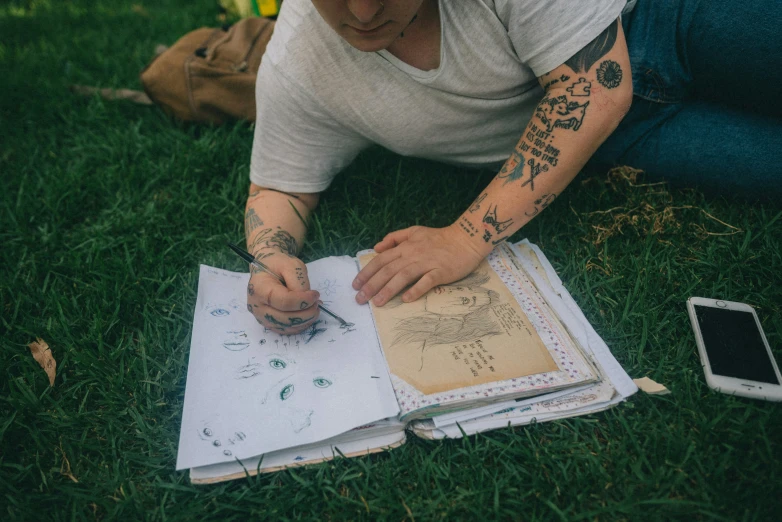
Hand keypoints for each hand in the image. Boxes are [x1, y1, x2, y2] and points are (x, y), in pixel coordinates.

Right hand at [246, 250, 320, 334]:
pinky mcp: (268, 323)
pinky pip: (286, 331)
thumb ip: (299, 281)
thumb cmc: (277, 265)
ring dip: (305, 321)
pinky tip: (308, 316)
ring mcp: (261, 317)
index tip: (315, 295)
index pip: (284, 301)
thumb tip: (307, 300)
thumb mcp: (290, 265)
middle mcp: (257, 306)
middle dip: (306, 313)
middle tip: (317, 304)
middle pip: (285, 318)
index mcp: (259, 288)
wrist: (266, 269)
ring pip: (286, 327)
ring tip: (314, 308)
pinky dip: (300, 326)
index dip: (303, 301)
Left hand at [353, 224, 486, 305]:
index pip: (381, 260)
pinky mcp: (441, 271)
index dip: (367, 272)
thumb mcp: (415, 231)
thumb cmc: (440, 238)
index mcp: (405, 246)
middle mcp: (413, 254)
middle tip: (360, 299)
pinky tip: (406, 299)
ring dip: (388, 290)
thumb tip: (376, 248)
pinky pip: (426, 281)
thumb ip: (395, 237)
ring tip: (377, 303)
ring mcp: (427, 263)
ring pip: (403, 276)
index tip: (355, 285)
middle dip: (371, 285)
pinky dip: (416, 289)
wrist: (466, 239)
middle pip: (388, 270)